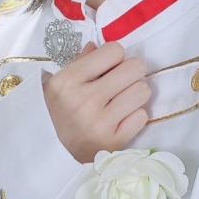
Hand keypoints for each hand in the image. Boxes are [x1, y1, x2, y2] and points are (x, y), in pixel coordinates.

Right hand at [42, 41, 150, 163]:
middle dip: (132, 73)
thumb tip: (97, 44)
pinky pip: (143, 116)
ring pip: (143, 91)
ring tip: (123, 100)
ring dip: (136, 94)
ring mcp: (100, 122)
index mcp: (68, 80)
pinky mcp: (114, 141)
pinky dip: (135, 117)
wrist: (55, 154)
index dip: (115, 57)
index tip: (109, 68)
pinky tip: (122, 119)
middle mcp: (84, 100)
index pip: (114, 50)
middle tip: (123, 82)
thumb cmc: (62, 111)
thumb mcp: (62, 83)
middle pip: (135, 68)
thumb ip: (81, 61)